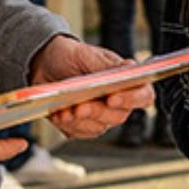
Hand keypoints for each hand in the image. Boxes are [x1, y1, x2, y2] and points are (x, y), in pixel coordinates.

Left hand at [29, 34, 152, 137]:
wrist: (45, 64)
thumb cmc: (71, 56)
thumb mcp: (88, 55)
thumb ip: (108, 65)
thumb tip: (131, 67)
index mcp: (125, 81)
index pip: (143, 95)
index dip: (132, 99)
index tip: (112, 98)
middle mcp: (118, 102)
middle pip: (118, 116)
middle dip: (97, 112)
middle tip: (80, 106)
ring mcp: (100, 116)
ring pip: (98, 128)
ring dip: (79, 120)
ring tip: (64, 110)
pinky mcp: (82, 126)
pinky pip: (79, 133)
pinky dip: (67, 124)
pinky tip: (58, 113)